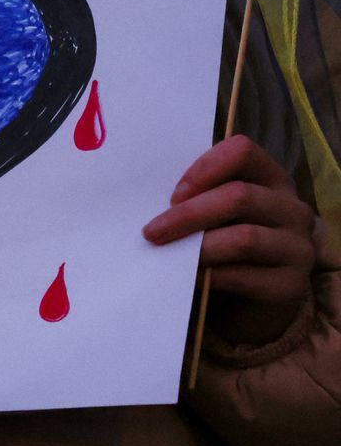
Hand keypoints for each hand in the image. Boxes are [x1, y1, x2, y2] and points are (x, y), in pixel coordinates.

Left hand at [143, 135, 315, 344]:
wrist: (257, 294)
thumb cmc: (226, 241)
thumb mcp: (218, 213)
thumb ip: (198, 199)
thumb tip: (149, 203)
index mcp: (271, 179)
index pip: (243, 151)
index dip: (205, 168)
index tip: (174, 195)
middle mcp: (292, 209)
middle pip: (239, 197)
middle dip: (188, 215)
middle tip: (152, 232)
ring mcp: (297, 248)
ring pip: (244, 239)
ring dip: (198, 247)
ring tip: (169, 256)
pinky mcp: (291, 285)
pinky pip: (244, 277)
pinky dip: (210, 277)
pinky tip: (189, 278)